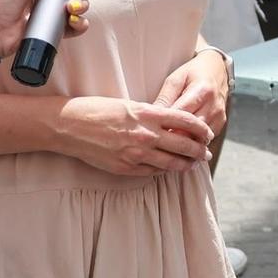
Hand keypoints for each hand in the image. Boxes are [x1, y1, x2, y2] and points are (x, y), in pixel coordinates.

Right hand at [58, 94, 215, 176]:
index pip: (186, 122)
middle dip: (199, 151)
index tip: (208, 133)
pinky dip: (164, 170)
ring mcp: (136, 154)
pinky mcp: (126, 167)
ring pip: (171, 163)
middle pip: (184, 145)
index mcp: (148, 114)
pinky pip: (152, 172)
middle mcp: (146, 135)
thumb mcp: (129, 105)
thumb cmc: (97, 110)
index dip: (201, 129)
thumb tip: (170, 125)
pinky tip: (169, 169)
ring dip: (186, 165)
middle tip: (206, 153)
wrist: (70, 126)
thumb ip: (151, 115)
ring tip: (193, 165)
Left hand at [154, 49, 229, 138]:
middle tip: (157, 143)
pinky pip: (204, 139)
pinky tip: (180, 142)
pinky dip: (192, 142)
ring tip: (167, 145)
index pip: (181, 115)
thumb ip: (165, 98)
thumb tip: (152, 116)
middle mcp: (213, 106)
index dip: (165, 125)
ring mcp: (219, 117)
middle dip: (173, 139)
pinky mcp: (220, 124)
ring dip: (183, 144)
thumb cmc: (194, 74)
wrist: (217, 71)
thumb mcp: (176, 79)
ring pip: (198, 139)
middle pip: (191, 131)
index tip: (152, 132)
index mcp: (202, 91)